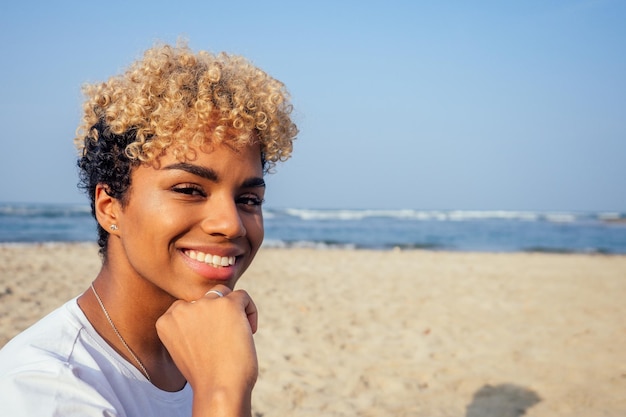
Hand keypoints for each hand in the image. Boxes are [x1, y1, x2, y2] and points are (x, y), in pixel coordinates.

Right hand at [156, 285, 257, 414]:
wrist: (218, 388)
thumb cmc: (206, 375)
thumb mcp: (186, 347)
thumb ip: (190, 326)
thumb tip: (208, 308)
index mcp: (166, 320)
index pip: (188, 306)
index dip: (204, 321)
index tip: (211, 341)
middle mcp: (182, 309)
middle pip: (207, 299)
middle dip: (218, 316)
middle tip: (225, 340)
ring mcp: (205, 304)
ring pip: (225, 294)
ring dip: (233, 312)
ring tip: (238, 334)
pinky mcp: (228, 304)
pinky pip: (243, 296)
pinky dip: (250, 311)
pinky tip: (250, 331)